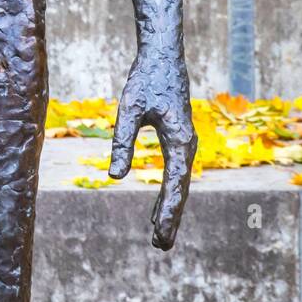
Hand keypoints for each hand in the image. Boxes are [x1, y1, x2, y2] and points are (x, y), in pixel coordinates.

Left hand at [109, 50, 197, 250]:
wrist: (163, 55)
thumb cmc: (146, 79)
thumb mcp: (129, 109)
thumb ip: (122, 142)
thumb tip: (114, 177)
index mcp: (179, 140)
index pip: (174, 185)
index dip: (167, 212)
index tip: (159, 234)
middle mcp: (187, 144)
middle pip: (181, 189)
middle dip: (170, 217)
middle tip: (161, 245)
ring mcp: (186, 142)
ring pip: (180, 182)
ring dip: (171, 207)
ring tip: (160, 235)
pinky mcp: (180, 138)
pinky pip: (177, 172)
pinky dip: (170, 192)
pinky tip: (161, 205)